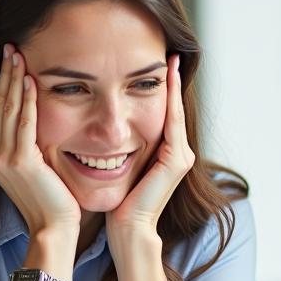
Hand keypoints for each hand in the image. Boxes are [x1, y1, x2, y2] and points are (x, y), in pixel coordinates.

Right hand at [0, 45, 80, 236]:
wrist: (54, 229)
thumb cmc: (54, 203)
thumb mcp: (38, 170)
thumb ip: (32, 148)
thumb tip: (38, 127)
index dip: (3, 84)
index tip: (11, 60)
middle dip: (5, 73)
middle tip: (11, 46)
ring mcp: (3, 158)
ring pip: (9, 108)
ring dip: (14, 79)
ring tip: (18, 54)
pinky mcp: (20, 161)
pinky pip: (24, 122)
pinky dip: (27, 100)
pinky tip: (31, 80)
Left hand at [107, 55, 194, 245]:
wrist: (127, 230)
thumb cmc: (116, 204)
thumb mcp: (117, 167)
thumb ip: (118, 147)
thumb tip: (99, 128)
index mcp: (165, 154)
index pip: (163, 113)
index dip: (162, 88)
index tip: (157, 62)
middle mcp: (178, 152)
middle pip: (173, 108)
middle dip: (171, 80)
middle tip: (170, 50)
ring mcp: (181, 156)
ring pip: (175, 111)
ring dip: (173, 84)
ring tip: (170, 59)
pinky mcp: (177, 160)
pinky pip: (172, 122)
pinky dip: (170, 99)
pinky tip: (165, 79)